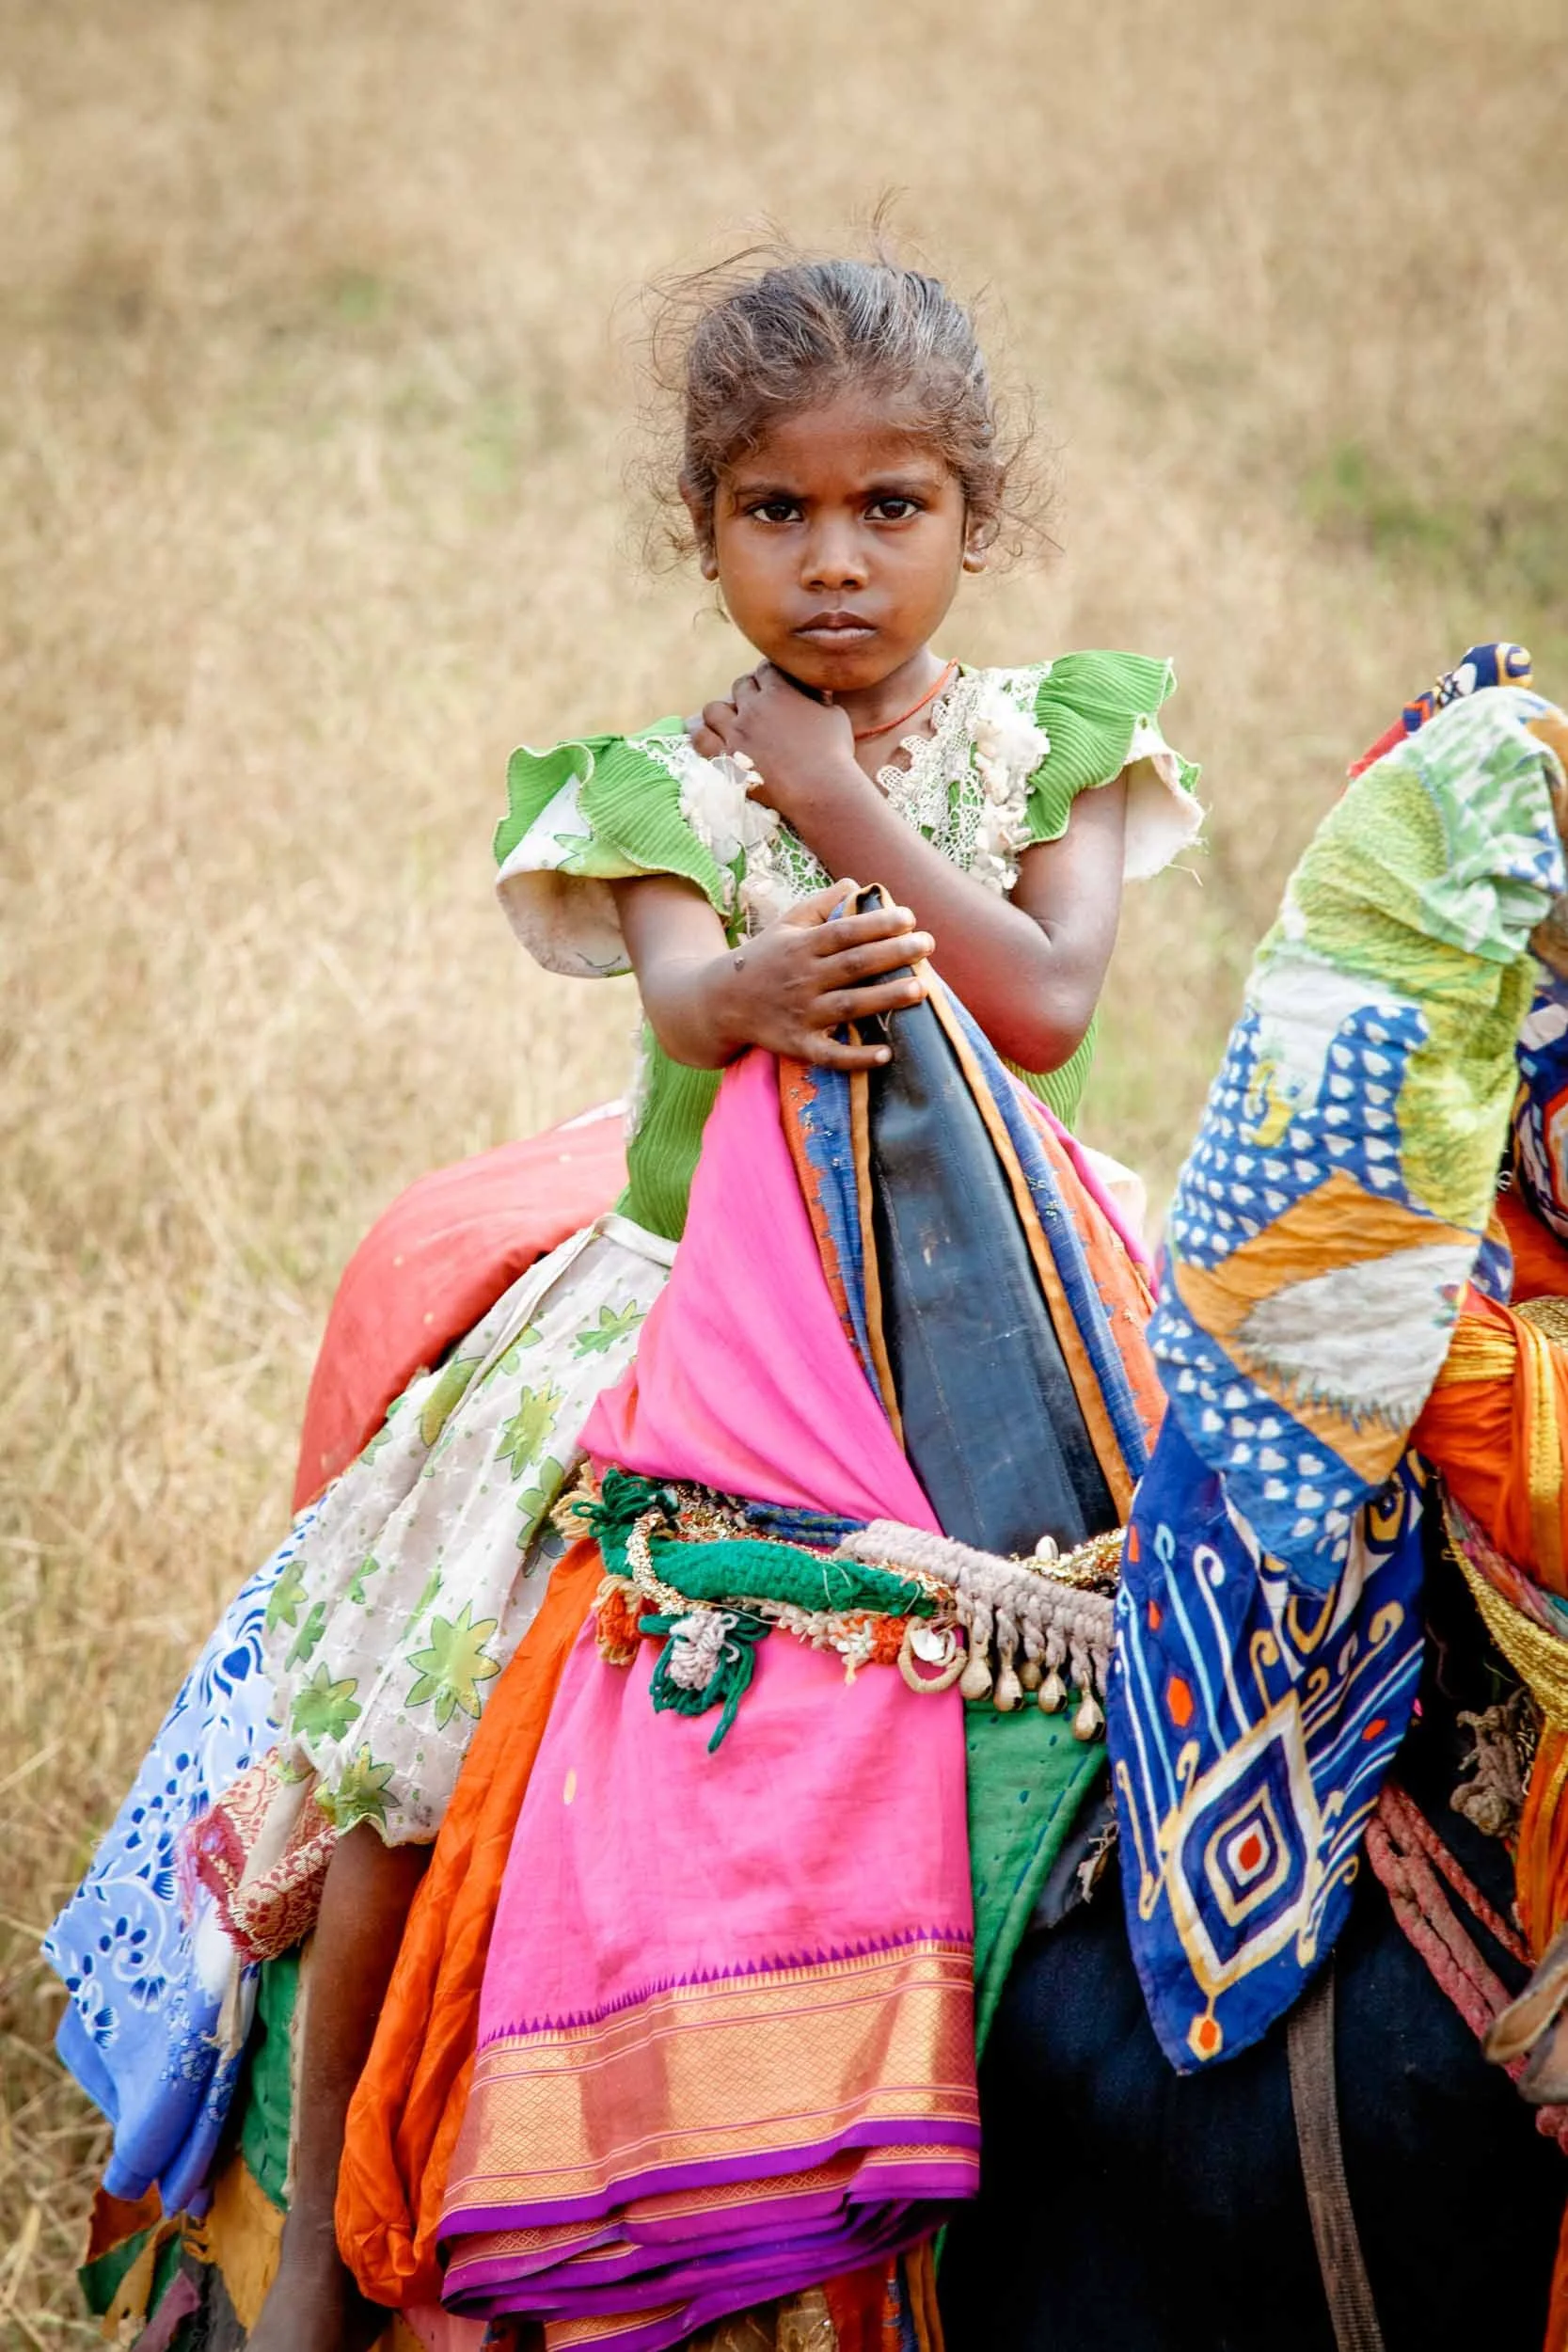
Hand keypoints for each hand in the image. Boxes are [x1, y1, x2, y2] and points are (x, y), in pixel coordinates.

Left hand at [693, 665, 862, 826]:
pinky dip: (704, 736)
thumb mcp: (834, 715)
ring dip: (722, 713)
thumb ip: (819, 699)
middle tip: (756, 705)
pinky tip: (713, 740)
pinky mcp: (726, 759)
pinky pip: (701, 740)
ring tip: (731, 722)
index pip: (765, 670)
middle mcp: (753, 708)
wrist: (819, 789)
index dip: (769, 676)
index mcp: (780, 692)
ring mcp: (736, 734)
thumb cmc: (834, 753)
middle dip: (748, 692)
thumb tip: (817, 692)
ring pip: (713, 709)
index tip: (773, 685)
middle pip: (740, 686)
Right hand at [717, 880, 932, 1069]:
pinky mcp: (797, 1044)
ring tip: (920, 989)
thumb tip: (857, 885)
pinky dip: (856, 1058)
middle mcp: (802, 978)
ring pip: (849, 1006)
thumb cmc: (765, 958)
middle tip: (927, 944)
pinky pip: (829, 1054)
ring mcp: (801, 1013)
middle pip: (853, 965)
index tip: (909, 917)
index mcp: (801, 946)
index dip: (877, 924)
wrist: (720, 1001)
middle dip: (893, 953)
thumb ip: (821, 904)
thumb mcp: (785, 925)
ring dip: (885, 998)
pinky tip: (886, 1054)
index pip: (844, 932)